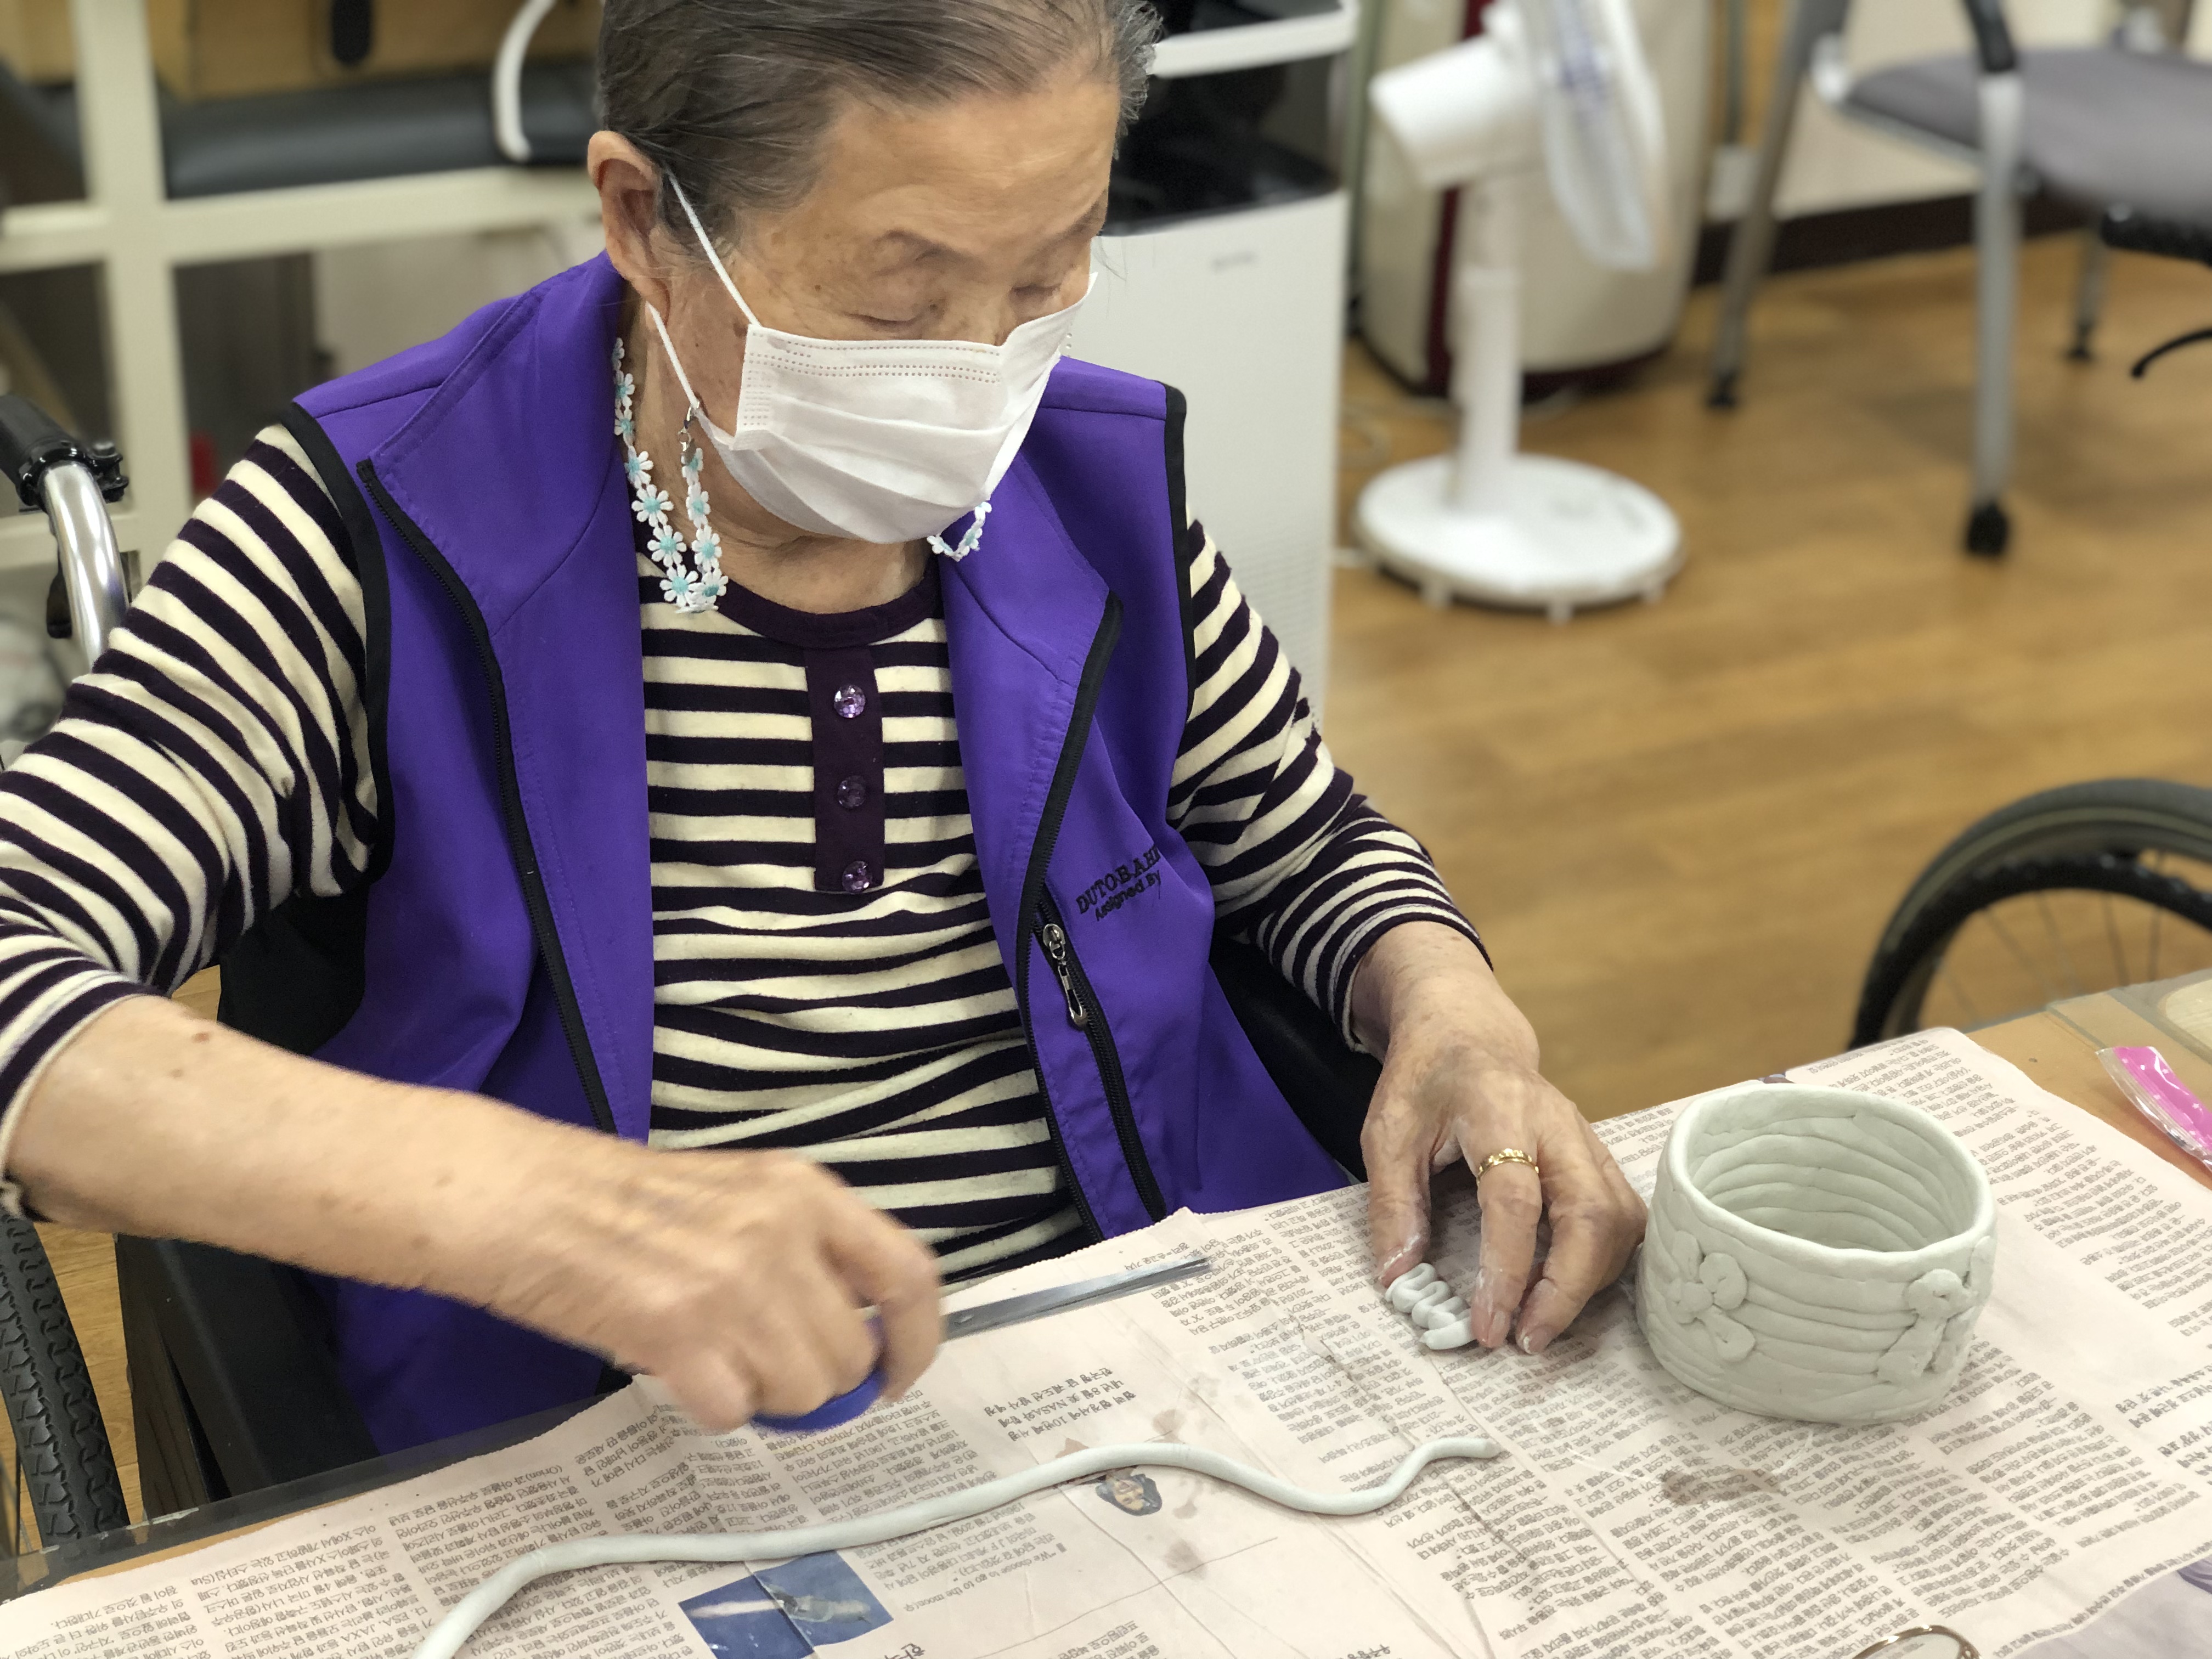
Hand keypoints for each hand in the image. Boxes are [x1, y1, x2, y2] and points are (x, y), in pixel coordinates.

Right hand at [486, 1140, 942, 1432]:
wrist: (524, 1197)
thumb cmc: (623, 1199)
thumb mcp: (741, 1193)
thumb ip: (804, 1248)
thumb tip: (851, 1333)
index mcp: (804, 1191)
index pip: (908, 1274)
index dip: (918, 1340)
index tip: (895, 1376)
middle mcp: (781, 1232)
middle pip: (849, 1354)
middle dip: (814, 1380)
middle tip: (760, 1365)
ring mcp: (733, 1283)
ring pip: (801, 1392)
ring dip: (762, 1395)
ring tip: (712, 1357)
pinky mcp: (680, 1331)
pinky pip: (734, 1410)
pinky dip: (711, 1406)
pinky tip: (678, 1369)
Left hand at [1352, 924, 1644, 1353]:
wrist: (1468, 1028)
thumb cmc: (1426, 1079)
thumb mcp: (1387, 1132)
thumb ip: (1393, 1204)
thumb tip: (1399, 1280)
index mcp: (1498, 1110)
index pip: (1516, 1198)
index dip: (1508, 1266)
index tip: (1488, 1323)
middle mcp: (1557, 1125)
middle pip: (1590, 1212)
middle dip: (1567, 1287)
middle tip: (1527, 1338)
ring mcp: (1586, 1140)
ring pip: (1618, 1218)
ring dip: (1589, 1280)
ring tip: (1540, 1322)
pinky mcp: (1597, 1157)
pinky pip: (1622, 1216)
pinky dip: (1604, 1261)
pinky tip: (1568, 1287)